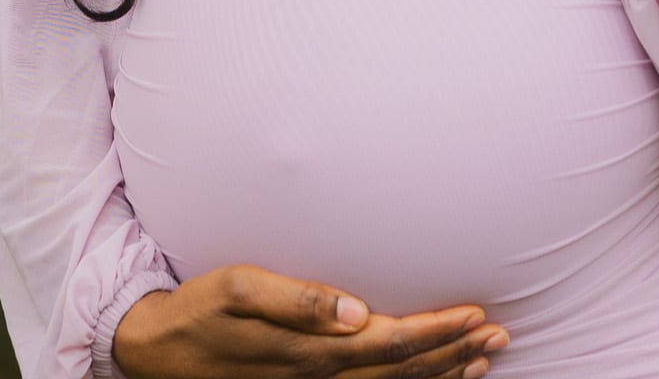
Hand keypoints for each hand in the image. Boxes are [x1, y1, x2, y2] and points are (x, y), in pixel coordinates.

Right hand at [111, 264, 511, 377]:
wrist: (158, 351)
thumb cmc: (200, 310)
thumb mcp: (238, 288)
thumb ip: (297, 299)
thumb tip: (354, 309)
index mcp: (309, 351)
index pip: (390, 343)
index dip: (436, 332)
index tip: (477, 315)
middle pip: (401, 371)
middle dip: (454, 353)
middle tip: (500, 334)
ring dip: (442, 374)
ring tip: (484, 358)